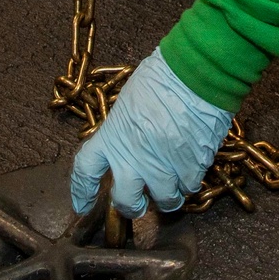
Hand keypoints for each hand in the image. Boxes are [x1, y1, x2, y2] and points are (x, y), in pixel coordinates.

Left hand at [70, 47, 232, 217]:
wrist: (196, 72)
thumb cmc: (163, 75)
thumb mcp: (130, 99)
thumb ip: (124, 127)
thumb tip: (126, 142)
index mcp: (114, 135)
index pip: (86, 170)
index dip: (81, 191)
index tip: (82, 205)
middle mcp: (134, 156)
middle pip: (125, 201)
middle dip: (132, 207)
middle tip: (140, 203)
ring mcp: (163, 165)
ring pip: (164, 200)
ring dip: (169, 195)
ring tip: (174, 182)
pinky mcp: (191, 167)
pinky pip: (189, 186)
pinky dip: (190, 180)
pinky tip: (192, 164)